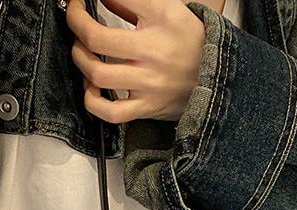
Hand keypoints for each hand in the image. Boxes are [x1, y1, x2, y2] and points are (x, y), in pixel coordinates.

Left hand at [66, 0, 209, 122]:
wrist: (221, 77)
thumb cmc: (192, 42)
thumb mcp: (170, 10)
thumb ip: (133, 2)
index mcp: (162, 19)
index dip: (85, 2)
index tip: (78, 0)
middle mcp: (154, 51)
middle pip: (97, 39)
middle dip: (77, 26)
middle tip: (76, 21)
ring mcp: (149, 83)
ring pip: (98, 75)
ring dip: (80, 61)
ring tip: (82, 52)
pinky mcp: (148, 108)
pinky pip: (111, 112)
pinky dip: (92, 102)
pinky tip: (91, 89)